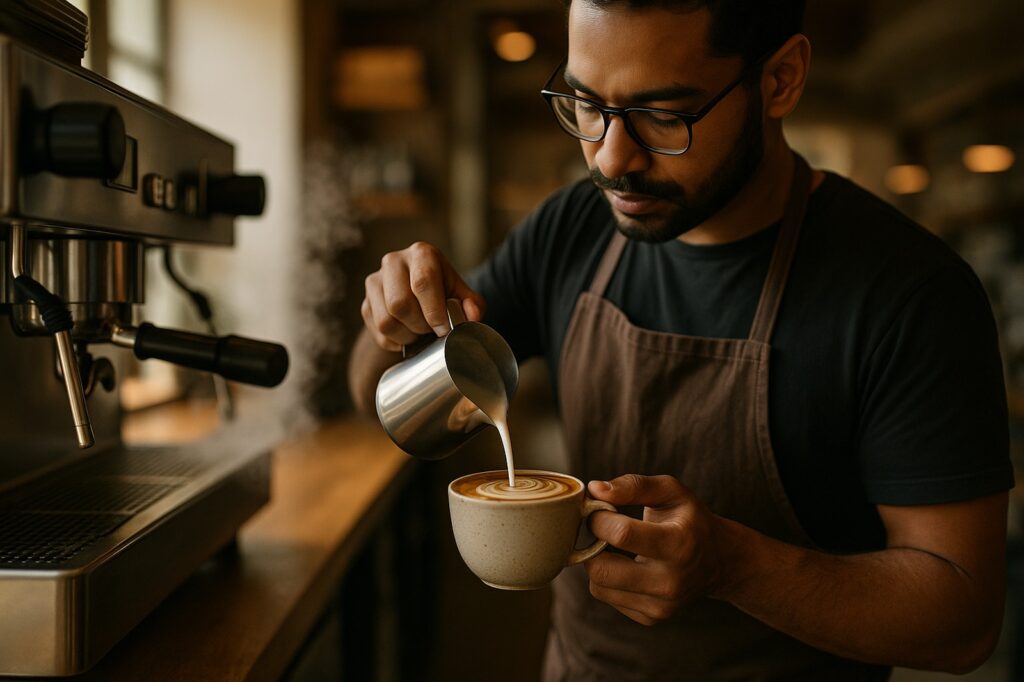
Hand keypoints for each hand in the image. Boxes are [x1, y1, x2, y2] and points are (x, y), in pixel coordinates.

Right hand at [361, 242, 484, 351]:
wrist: (418, 298)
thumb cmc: (444, 293)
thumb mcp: (463, 296)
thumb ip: (473, 305)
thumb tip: (472, 315)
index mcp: (422, 253)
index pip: (423, 282)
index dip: (434, 311)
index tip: (443, 328)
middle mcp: (394, 262)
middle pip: (400, 304)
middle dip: (420, 325)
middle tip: (432, 330)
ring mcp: (375, 282)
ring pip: (386, 321)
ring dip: (407, 336)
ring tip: (420, 332)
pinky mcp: (365, 303)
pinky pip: (378, 332)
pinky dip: (395, 341)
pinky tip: (407, 334)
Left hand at [585, 474, 729, 624]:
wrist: (720, 561)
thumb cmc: (690, 519)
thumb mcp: (671, 491)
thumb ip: (633, 486)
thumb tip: (594, 489)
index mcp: (678, 544)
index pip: (621, 534)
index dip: (598, 518)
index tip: (597, 509)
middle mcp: (670, 581)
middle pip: (602, 570)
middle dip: (591, 545)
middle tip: (599, 530)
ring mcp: (661, 605)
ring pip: (598, 586)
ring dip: (596, 562)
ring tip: (614, 548)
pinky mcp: (651, 617)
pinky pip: (606, 597)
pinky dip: (607, 580)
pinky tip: (625, 566)